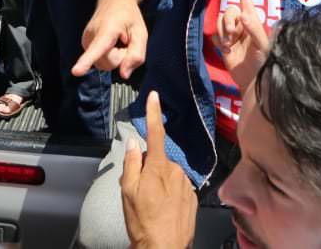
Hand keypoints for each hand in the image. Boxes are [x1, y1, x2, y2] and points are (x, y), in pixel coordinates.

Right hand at [73, 0, 147, 78]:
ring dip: (115, 56)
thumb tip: (124, 75)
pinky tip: (110, 43)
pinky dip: (108, 55)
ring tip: (117, 40)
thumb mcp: (141, 33)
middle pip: (109, 63)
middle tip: (124, 40)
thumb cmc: (129, 16)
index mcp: (106, 30)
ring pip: (104, 64)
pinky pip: (99, 60)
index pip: (96, 49)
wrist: (115, 0)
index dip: (86, 61)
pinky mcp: (85, 45)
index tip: (76, 71)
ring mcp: (85, 41)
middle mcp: (91, 36)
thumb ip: (136, 55)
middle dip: (121, 57)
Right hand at [121, 91, 196, 248]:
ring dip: (159, 183)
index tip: (154, 96)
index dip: (154, 113)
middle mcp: (176, 172)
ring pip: (168, 174)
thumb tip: (133, 144)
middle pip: (158, 159)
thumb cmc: (143, 223)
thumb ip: (131, 164)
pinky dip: (169, 195)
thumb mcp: (128, 192)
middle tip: (139, 191)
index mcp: (158, 168)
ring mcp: (186, 184)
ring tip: (151, 205)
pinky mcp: (192, 197)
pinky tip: (163, 210)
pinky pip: (177, 187)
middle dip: (148, 169)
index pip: (155, 134)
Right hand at [216, 0, 271, 93]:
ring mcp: (232, 34)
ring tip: (230, 45)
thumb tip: (243, 15)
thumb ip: (254, 29)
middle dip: (229, 21)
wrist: (253, 81)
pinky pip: (216, 33)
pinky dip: (220, 40)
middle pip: (230, 11)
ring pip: (221, 21)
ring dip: (224, 31)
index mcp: (254, 23)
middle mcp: (242, 25)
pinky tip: (227, 50)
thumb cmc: (264, 62)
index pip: (247, 2)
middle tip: (233, 35)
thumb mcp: (263, 45)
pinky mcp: (223, 44)